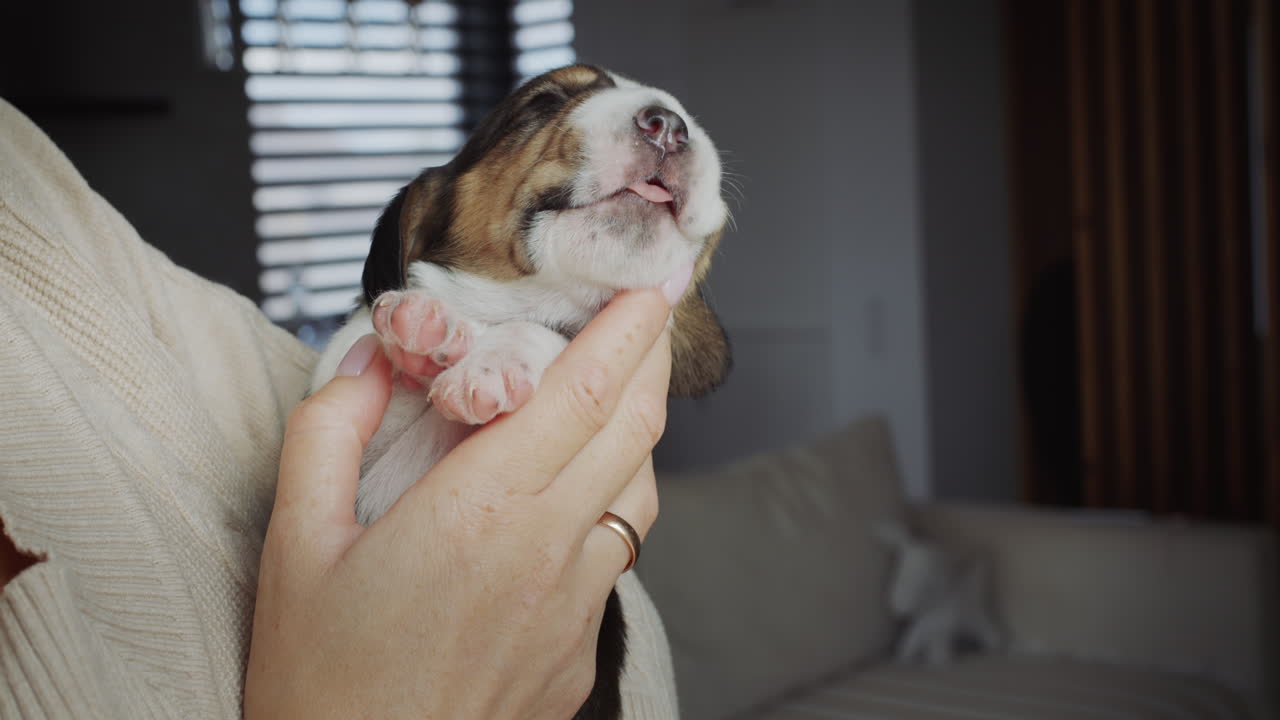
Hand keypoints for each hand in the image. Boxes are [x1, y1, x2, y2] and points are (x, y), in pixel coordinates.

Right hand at [244, 288, 673, 719]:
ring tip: (618, 390)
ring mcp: (576, 605)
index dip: (627, 330)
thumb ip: (331, 431)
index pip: (581, 392)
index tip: (650, 284)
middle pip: (633, 429)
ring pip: (641, 491)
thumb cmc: (320, 679)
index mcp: (480, 512)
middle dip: (651, 358)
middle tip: (651, 313)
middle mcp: (548, 551)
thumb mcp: (295, 543)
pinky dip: (616, 498)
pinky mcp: (580, 649)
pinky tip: (580, 490)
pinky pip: (619, 552)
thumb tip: (370, 355)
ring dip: (640, 430)